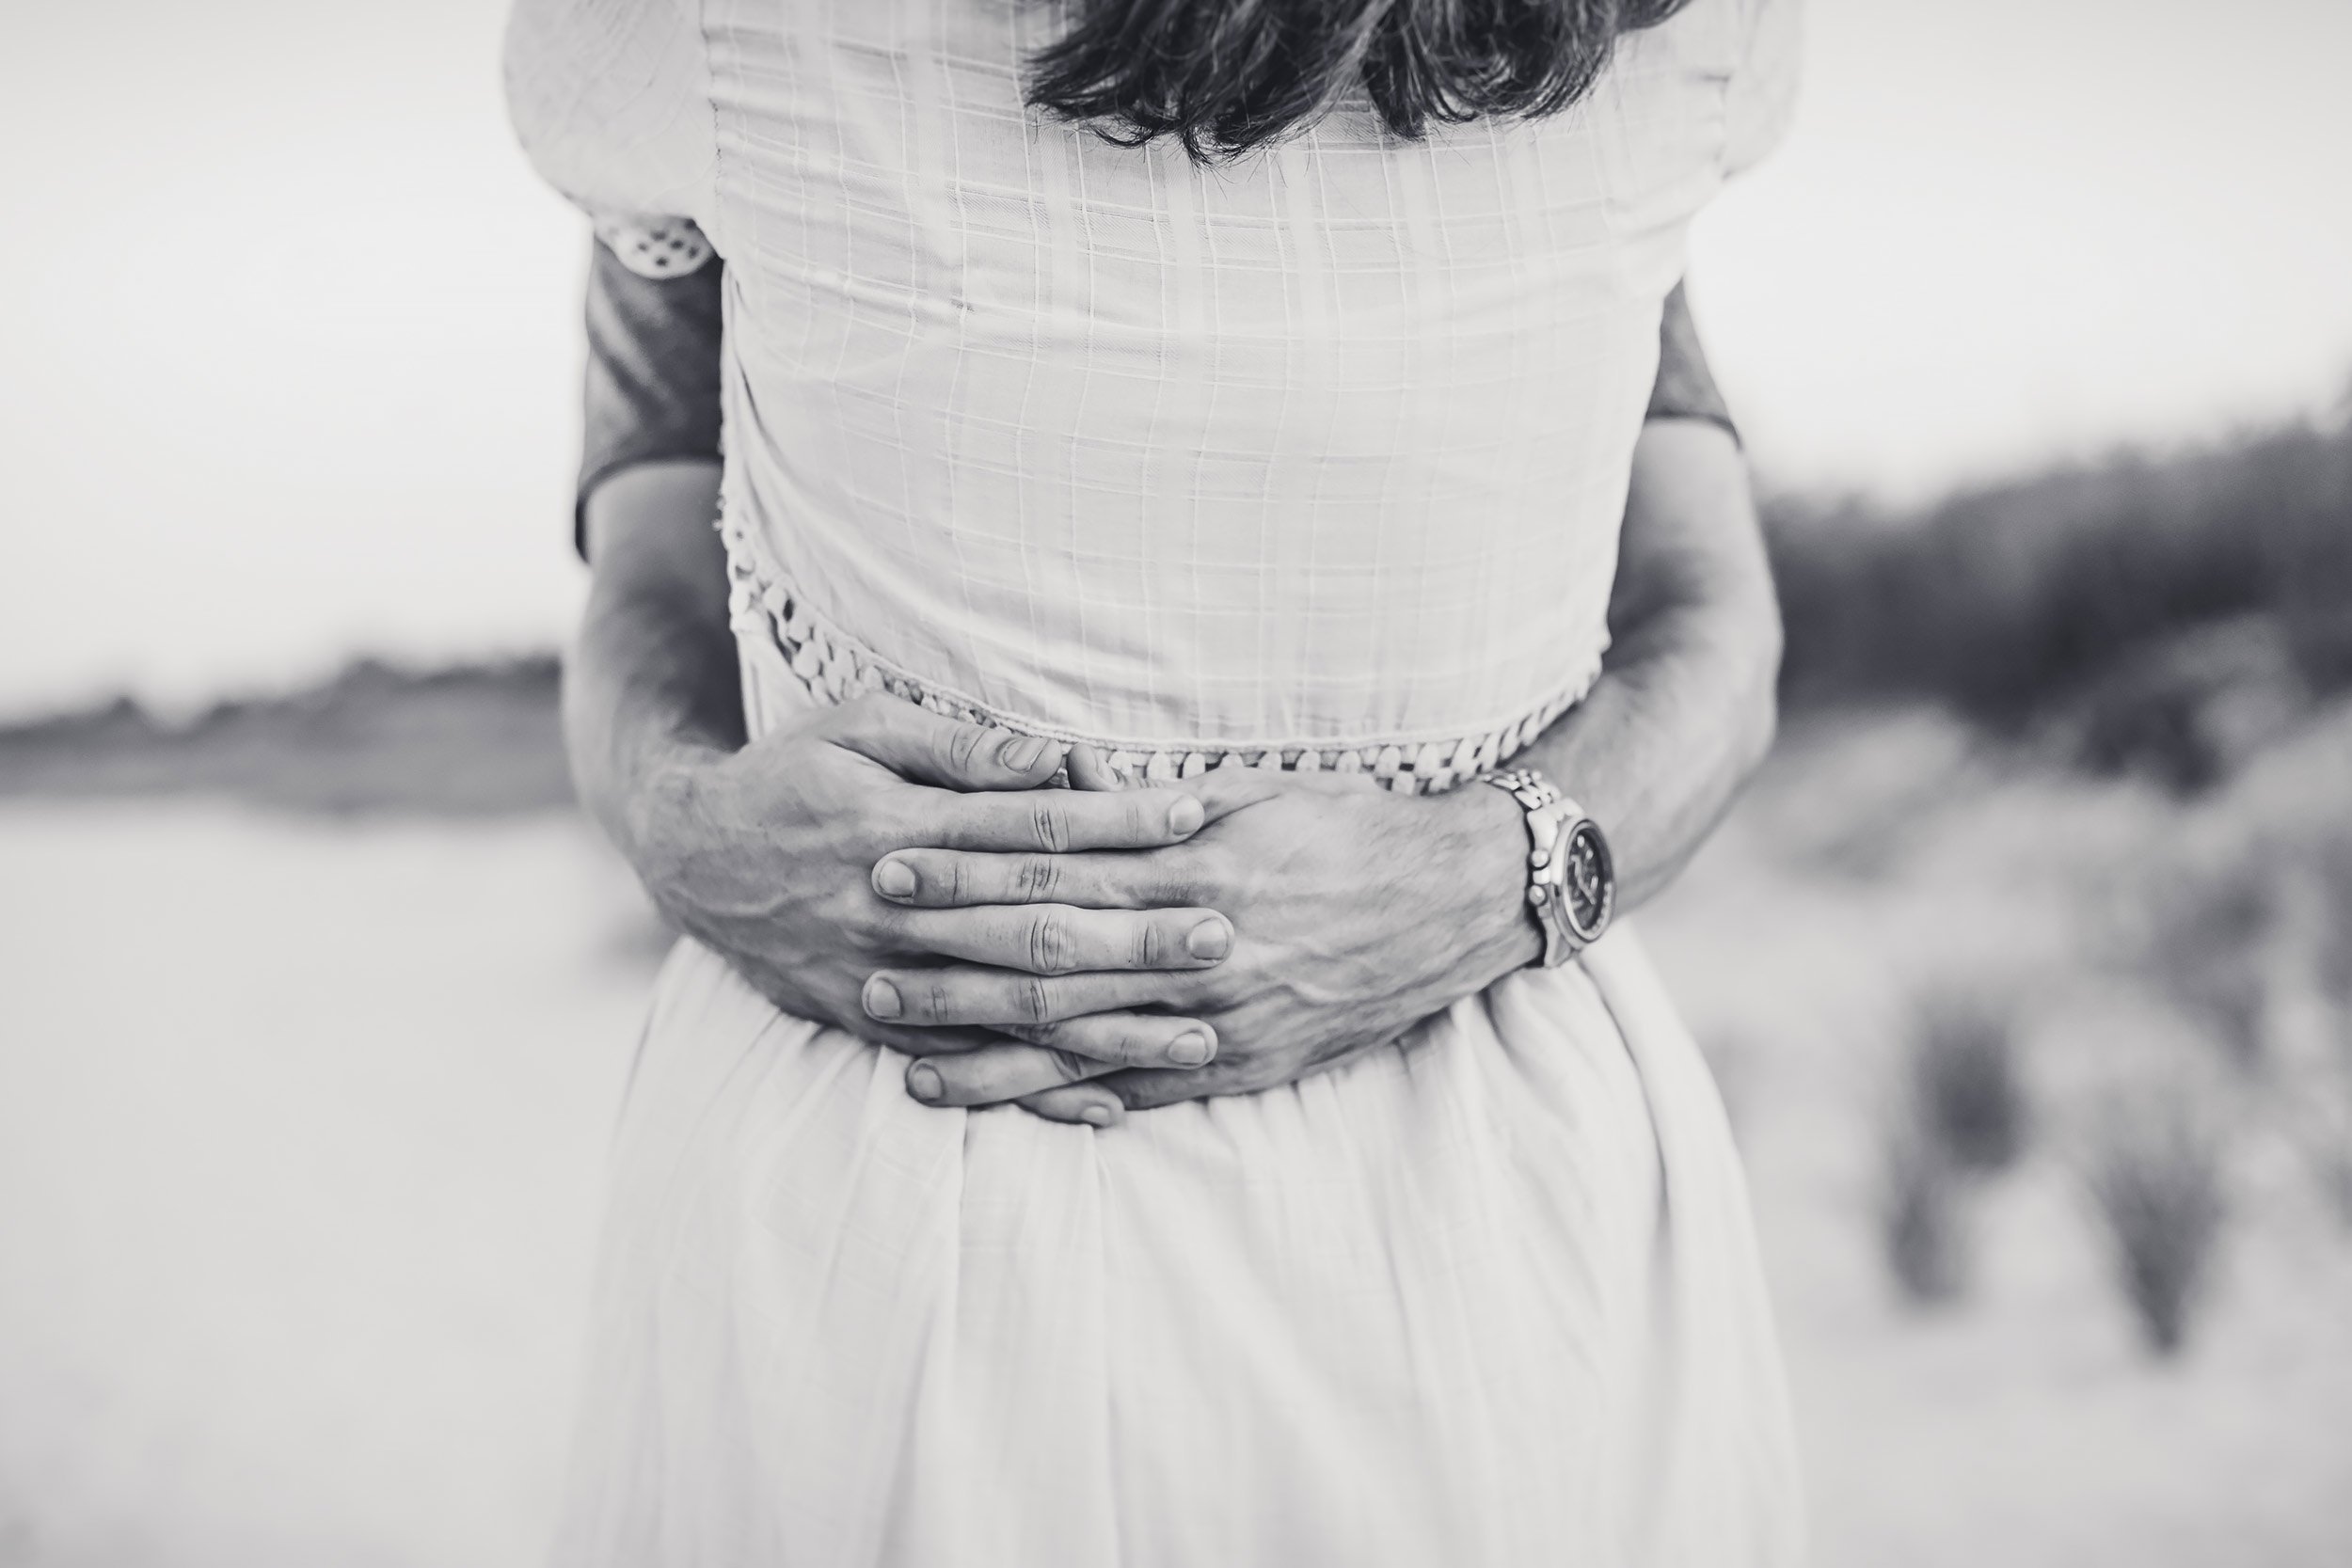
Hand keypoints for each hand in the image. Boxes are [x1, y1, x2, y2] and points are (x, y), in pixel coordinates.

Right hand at [631, 697, 1236, 1102]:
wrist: (693, 859)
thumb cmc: (793, 774)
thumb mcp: (859, 724)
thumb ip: (955, 744)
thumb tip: (1051, 758)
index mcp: (898, 824)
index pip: (1027, 826)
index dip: (1113, 819)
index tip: (1191, 813)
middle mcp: (897, 913)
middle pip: (1035, 927)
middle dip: (1134, 935)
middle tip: (1220, 934)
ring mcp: (886, 981)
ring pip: (1013, 1013)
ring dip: (1110, 1028)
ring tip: (1199, 1033)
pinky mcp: (877, 1026)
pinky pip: (971, 1067)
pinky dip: (1039, 1088)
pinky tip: (1111, 1103)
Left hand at [861, 758, 1539, 1118]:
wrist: (1453, 904)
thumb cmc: (1351, 830)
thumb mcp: (1260, 790)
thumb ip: (1163, 801)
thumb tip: (1072, 786)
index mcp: (1195, 862)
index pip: (1054, 864)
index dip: (965, 868)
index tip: (894, 862)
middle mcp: (1198, 943)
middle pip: (1047, 949)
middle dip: (948, 952)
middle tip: (866, 951)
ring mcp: (1216, 1014)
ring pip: (1077, 1030)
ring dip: (981, 1036)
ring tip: (899, 1040)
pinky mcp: (1237, 1061)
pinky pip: (1134, 1083)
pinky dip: (1062, 1094)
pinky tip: (999, 1095)